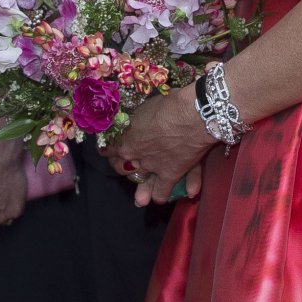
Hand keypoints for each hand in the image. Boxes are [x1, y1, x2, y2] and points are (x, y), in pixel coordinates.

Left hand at [104, 89, 212, 205]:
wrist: (194, 115)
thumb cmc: (170, 103)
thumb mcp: (145, 106)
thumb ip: (137, 118)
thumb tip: (134, 118)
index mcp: (125, 136)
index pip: (108, 148)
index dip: (108, 149)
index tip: (107, 149)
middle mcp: (133, 155)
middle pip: (120, 167)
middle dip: (120, 167)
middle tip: (123, 166)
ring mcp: (151, 167)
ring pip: (138, 183)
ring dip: (138, 188)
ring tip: (139, 195)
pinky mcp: (169, 175)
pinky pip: (161, 192)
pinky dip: (160, 195)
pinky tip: (158, 197)